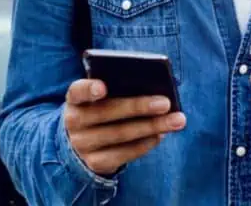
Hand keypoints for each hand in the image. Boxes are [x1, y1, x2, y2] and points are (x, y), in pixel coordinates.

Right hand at [63, 79, 185, 175]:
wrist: (84, 142)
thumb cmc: (103, 109)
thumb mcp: (104, 98)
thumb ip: (121, 89)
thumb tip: (155, 90)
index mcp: (76, 99)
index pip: (77, 91)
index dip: (89, 89)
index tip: (103, 87)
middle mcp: (74, 122)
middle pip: (107, 112)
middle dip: (139, 107)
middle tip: (166, 103)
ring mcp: (82, 145)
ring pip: (120, 134)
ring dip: (152, 126)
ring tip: (177, 120)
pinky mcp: (95, 163)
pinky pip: (123, 154)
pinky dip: (145, 143)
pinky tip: (161, 135)